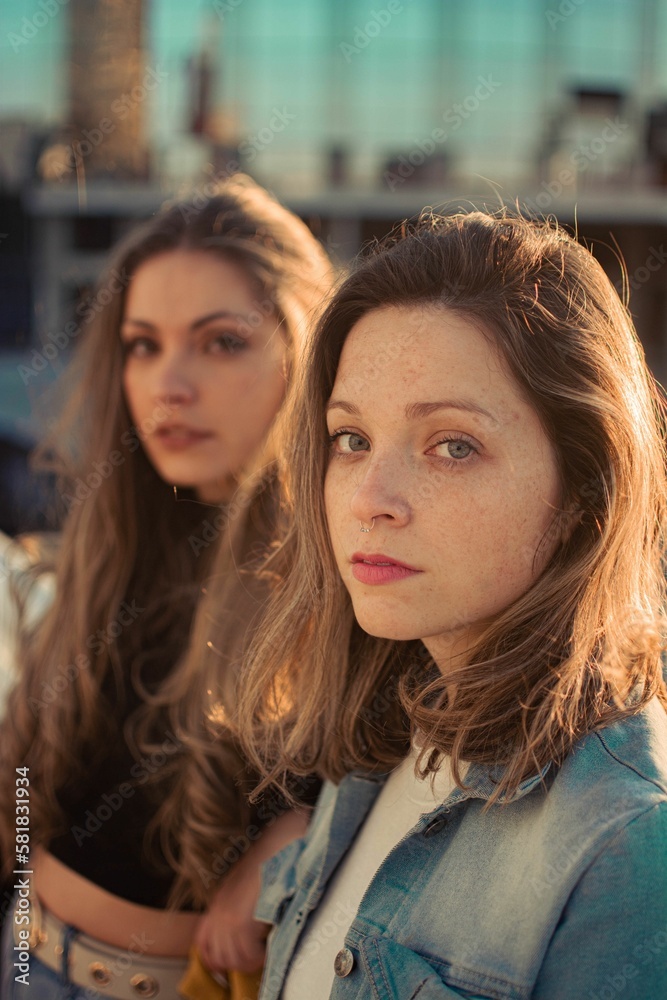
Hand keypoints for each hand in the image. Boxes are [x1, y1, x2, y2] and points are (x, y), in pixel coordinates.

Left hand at [195, 809, 308, 974]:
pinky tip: (269, 948)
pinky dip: (260, 957)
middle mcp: (219, 910)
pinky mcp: (241, 924)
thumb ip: (242, 904)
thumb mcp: (249, 883)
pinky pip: (247, 955)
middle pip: (217, 955)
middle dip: (237, 962)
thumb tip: (249, 929)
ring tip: (264, 952)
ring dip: (250, 961)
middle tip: (255, 957)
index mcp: (220, 901)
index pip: (203, 941)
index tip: (228, 964)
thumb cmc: (272, 860)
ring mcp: (227, 917)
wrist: (280, 845)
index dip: (214, 958)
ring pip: (232, 959)